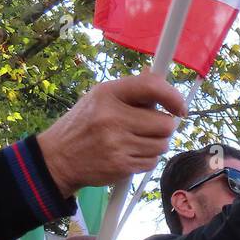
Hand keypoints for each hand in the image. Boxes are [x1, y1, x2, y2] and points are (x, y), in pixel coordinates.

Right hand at [38, 73, 186, 195]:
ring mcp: (117, 143)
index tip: (180, 107)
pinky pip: (152, 162)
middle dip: (164, 127)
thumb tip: (157, 75)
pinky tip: (130, 153)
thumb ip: (131, 90)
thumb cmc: (85, 124)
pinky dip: (147, 159)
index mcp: (107, 93)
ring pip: (162, 145)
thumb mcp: (100, 98)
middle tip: (150, 127)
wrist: (59, 157)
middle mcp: (112, 117)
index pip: (151, 87)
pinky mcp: (121, 165)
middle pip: (165, 124)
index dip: (173, 96)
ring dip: (156, 144)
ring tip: (136, 141)